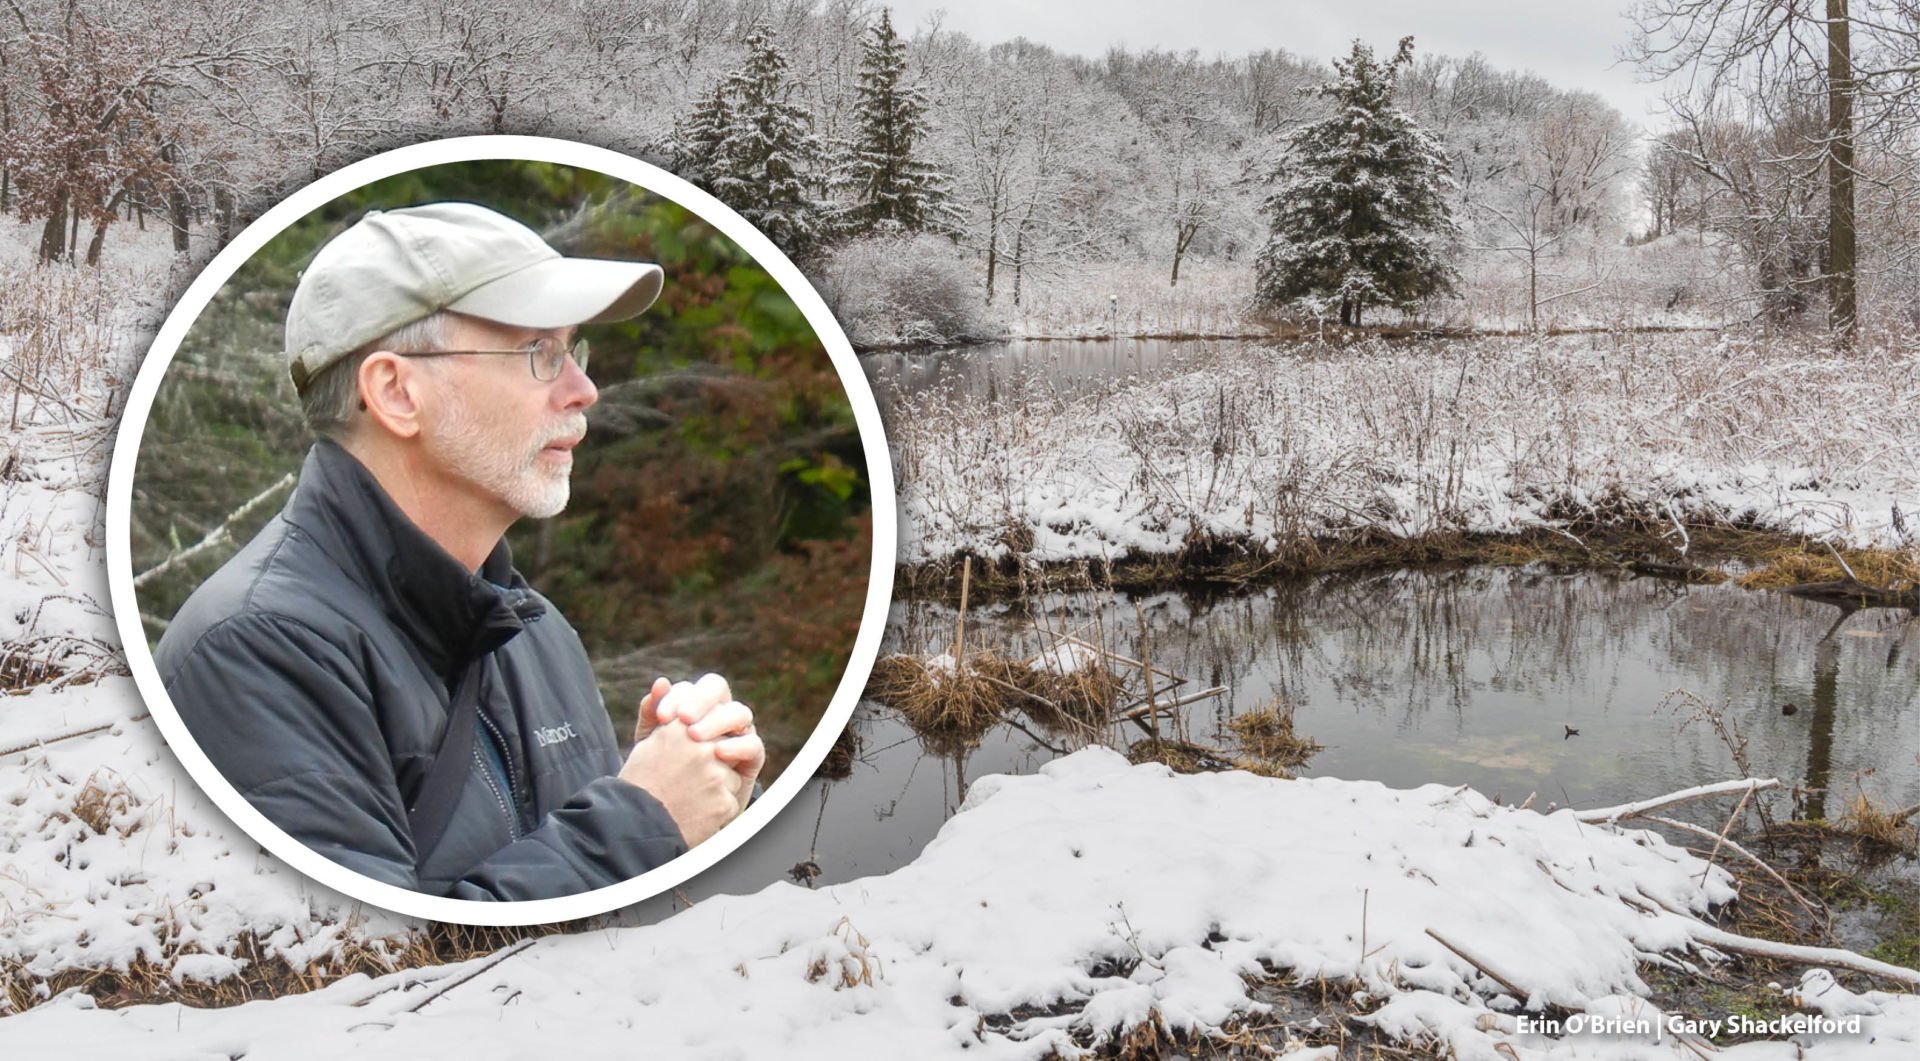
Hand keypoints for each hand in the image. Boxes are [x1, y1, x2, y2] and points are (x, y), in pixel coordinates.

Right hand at [618, 719, 740, 846]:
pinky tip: (694, 814)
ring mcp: (714, 775)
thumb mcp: (646, 743)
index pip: (710, 728)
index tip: (687, 762)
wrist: (632, 828)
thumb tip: (663, 683)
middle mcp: (701, 747)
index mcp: (681, 728)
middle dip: (712, 766)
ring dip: (717, 789)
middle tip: (686, 782)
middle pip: (724, 751)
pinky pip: (730, 802)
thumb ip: (659, 712)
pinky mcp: (723, 801)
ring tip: (687, 799)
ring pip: (731, 778)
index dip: (702, 748)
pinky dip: (716, 811)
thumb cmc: (639, 785)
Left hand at [634, 673, 762, 811]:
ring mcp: (738, 732)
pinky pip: (753, 744)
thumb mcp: (652, 746)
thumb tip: (660, 682)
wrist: (675, 813)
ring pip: (738, 712)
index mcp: (693, 706)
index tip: (661, 717)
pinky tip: (718, 753)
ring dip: (717, 720)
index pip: (690, 689)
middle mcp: (718, 713)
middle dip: (699, 701)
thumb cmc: (663, 775)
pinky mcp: (752, 757)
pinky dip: (738, 745)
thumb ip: (652, 716)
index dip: (676, 697)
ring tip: (695, 736)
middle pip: (717, 690)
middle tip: (682, 719)